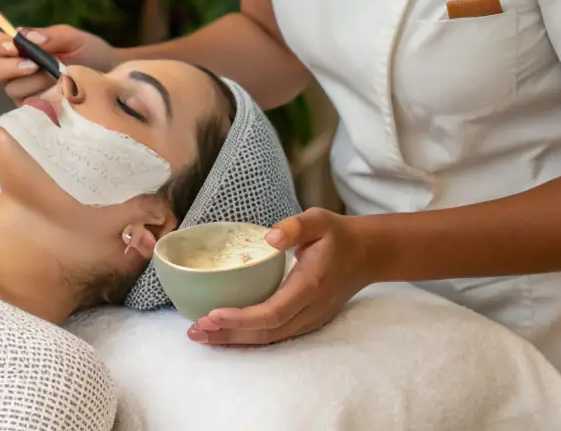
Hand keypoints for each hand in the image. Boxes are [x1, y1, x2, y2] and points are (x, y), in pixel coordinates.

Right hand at [0, 24, 119, 101]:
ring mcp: (25, 92)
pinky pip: (26, 106)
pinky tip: (56, 94)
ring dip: (31, 82)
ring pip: (10, 89)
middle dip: (11, 66)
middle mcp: (17, 70)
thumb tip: (24, 35)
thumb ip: (51, 35)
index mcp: (21, 48)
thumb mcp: (74, 38)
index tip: (13, 46)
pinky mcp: (36, 110)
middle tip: (34, 65)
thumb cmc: (91, 53)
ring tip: (56, 79)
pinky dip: (39, 98)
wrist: (113, 77)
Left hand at [187, 209, 371, 345]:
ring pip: (269, 339)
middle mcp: (309, 311)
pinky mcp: (306, 322)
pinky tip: (226, 333)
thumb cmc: (338, 235)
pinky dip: (248, 337)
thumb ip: (295, 227)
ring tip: (202, 336)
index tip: (212, 314)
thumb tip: (269, 238)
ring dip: (234, 340)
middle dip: (228, 335)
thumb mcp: (319, 220)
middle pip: (265, 334)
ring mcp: (309, 320)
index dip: (241, 318)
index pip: (272, 312)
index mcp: (309, 287)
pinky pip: (274, 335)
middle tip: (194, 331)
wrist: (366, 254)